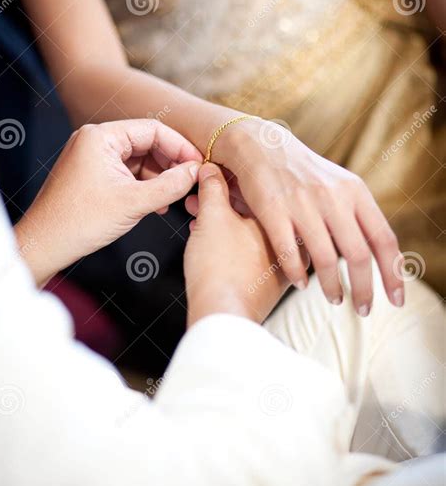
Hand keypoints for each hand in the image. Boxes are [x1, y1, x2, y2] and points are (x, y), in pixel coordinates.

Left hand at [15, 120, 200, 285]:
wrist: (44, 245)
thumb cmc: (79, 222)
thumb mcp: (133, 203)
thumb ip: (170, 185)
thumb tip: (196, 172)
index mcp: (101, 136)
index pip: (153, 129)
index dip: (179, 147)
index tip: (198, 165)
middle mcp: (95, 140)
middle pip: (146, 142)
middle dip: (169, 163)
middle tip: (190, 182)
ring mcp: (92, 156)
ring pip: (138, 159)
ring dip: (158, 177)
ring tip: (173, 198)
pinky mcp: (91, 173)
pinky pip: (126, 172)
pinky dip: (143, 185)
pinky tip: (156, 204)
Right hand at [184, 164, 295, 326]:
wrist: (221, 315)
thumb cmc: (222, 268)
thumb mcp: (213, 215)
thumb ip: (213, 188)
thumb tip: (211, 169)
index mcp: (286, 223)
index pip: (262, 192)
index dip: (231, 179)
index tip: (213, 176)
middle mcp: (289, 247)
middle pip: (255, 213)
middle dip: (223, 202)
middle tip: (198, 196)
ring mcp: (278, 269)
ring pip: (248, 235)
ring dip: (221, 223)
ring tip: (196, 216)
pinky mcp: (264, 287)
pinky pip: (245, 256)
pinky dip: (226, 245)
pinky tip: (205, 240)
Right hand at [211, 118, 403, 315]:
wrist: (260, 146)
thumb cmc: (304, 173)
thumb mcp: (339, 185)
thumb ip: (359, 216)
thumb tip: (380, 257)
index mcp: (355, 191)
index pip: (384, 239)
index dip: (393, 274)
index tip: (397, 300)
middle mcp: (332, 197)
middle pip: (358, 255)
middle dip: (365, 289)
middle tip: (364, 310)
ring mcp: (302, 204)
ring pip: (324, 260)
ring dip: (332, 288)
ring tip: (335, 299)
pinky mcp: (273, 211)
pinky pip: (290, 253)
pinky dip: (297, 275)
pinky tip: (301, 285)